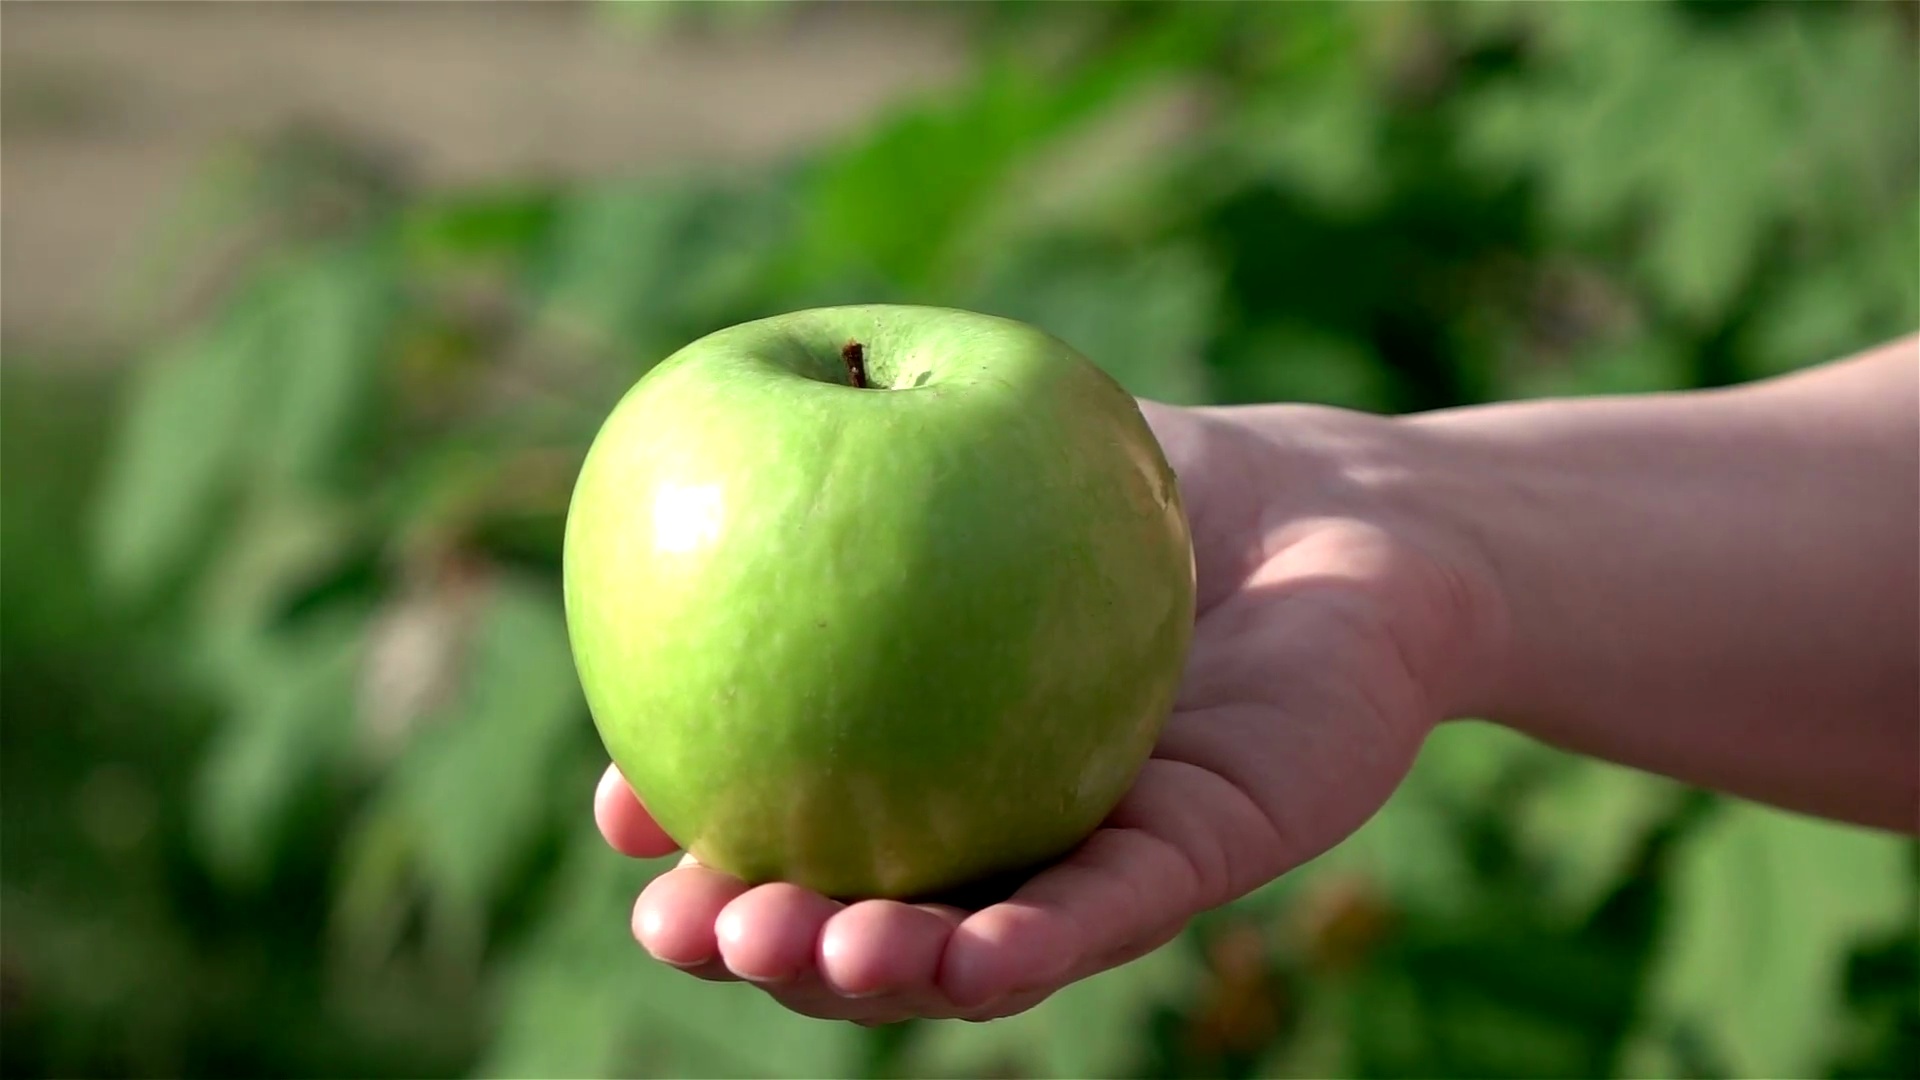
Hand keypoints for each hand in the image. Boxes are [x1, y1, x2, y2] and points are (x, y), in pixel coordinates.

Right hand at [594, 400, 1503, 1022]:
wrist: (1345, 512)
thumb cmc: (1147, 485)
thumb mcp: (987, 446)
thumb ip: (865, 458)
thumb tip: (710, 448)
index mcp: (930, 750)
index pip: (797, 809)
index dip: (703, 834)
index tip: (627, 814)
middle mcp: (1001, 825)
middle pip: (860, 908)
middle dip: (761, 937)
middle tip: (679, 929)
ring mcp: (1097, 851)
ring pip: (971, 948)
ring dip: (873, 974)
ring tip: (791, 951)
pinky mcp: (1204, 852)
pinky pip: (1113, 909)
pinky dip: (1039, 943)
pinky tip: (971, 960)